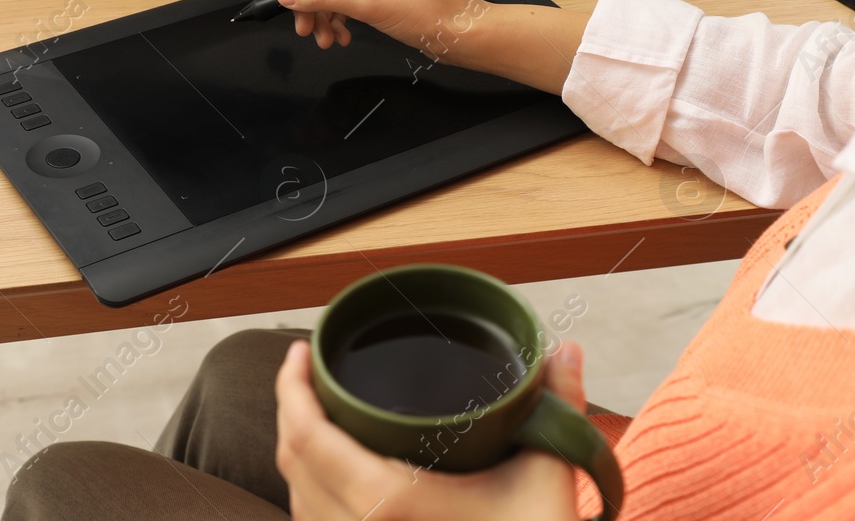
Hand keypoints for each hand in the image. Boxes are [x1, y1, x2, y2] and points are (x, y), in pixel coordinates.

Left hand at [275, 338, 587, 520]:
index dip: (291, 388)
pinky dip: (311, 492)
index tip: (299, 352)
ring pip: (297, 500)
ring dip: (298, 453)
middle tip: (305, 371)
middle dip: (290, 409)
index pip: (308, 438)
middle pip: (292, 463)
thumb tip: (564, 351)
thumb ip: (558, 407)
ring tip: (314, 414)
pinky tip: (330, 472)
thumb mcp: (547, 478)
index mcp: (389, 503)